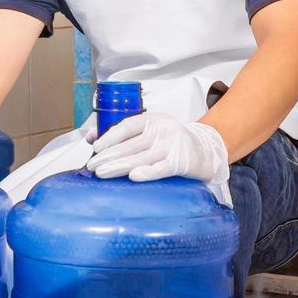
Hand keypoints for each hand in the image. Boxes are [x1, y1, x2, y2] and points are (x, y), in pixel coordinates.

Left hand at [85, 111, 228, 183]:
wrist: (207, 152)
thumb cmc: (171, 143)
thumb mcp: (150, 132)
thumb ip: (123, 134)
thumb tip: (90, 138)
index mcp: (153, 120)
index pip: (128, 126)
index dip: (110, 136)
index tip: (95, 147)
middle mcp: (163, 130)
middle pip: (131, 144)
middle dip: (109, 155)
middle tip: (92, 165)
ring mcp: (174, 145)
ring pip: (142, 157)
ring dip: (120, 166)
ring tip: (102, 173)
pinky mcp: (182, 162)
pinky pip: (163, 168)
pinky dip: (148, 172)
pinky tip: (134, 177)